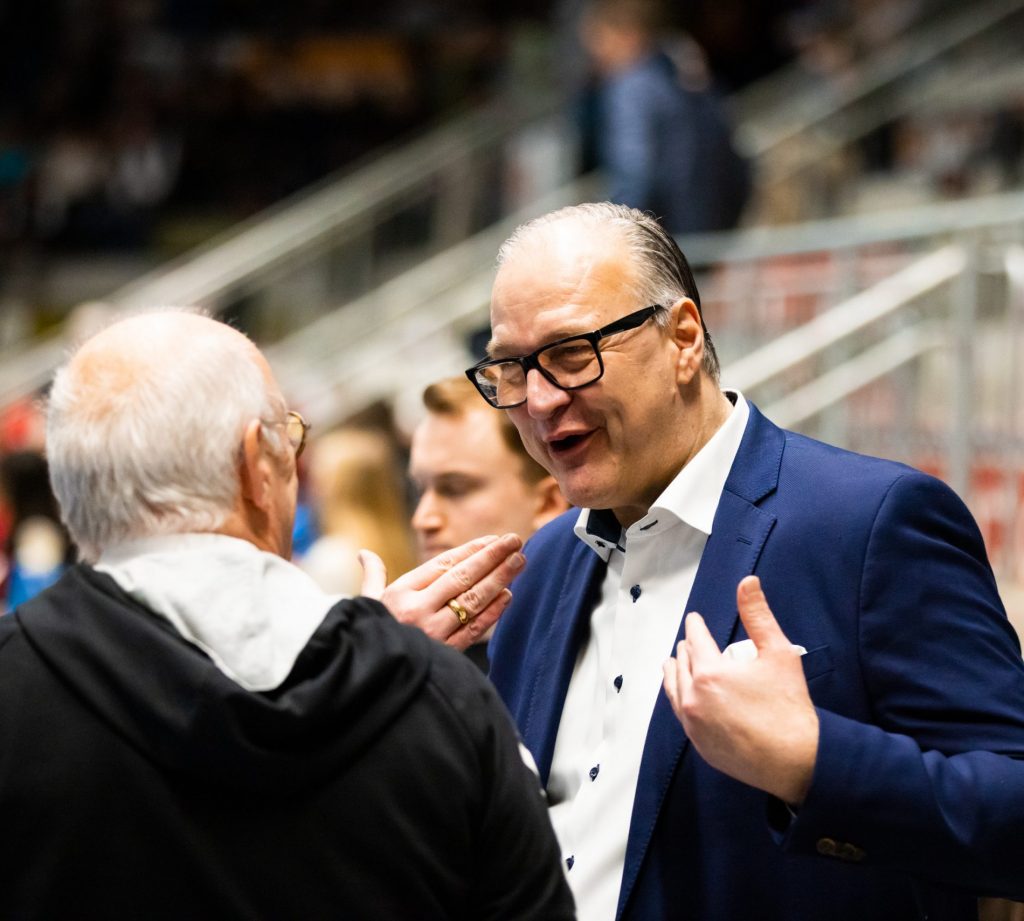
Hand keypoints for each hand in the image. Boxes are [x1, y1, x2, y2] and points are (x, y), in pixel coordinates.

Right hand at [359, 533, 523, 649]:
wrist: (370, 675)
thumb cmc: (369, 635)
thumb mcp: (367, 604)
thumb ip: (373, 576)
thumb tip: (364, 553)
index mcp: (401, 593)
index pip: (443, 565)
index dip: (471, 550)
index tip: (493, 539)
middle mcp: (418, 610)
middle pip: (462, 578)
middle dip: (491, 557)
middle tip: (515, 541)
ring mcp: (433, 633)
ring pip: (473, 601)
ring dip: (499, 579)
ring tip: (519, 562)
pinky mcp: (445, 654)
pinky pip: (474, 629)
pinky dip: (492, 612)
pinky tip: (508, 596)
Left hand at [661, 575, 818, 804]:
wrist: (797, 761)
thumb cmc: (790, 706)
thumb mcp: (779, 653)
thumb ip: (758, 615)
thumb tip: (747, 582)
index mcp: (709, 672)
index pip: (695, 638)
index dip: (696, 625)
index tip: (695, 619)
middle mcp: (693, 697)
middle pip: (682, 662)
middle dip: (688, 647)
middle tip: (694, 641)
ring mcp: (693, 723)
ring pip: (673, 688)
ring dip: (676, 672)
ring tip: (677, 662)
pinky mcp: (698, 743)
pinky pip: (680, 714)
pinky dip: (680, 699)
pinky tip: (686, 696)